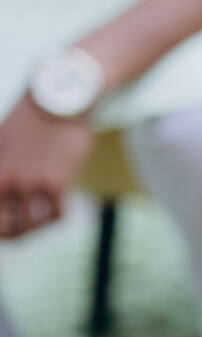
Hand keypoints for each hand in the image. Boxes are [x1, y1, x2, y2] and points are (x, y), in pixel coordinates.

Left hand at [0, 94, 93, 237]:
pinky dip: (58, 219)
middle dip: (14, 235)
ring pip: (31, 226)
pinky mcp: (57, 183)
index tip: (6, 229)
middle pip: (6, 227)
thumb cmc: (32, 119)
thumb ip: (1, 167)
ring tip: (43, 224)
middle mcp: (9, 179)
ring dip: (38, 230)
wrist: (60, 101)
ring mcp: (32, 183)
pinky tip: (60, 211)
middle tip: (22, 233)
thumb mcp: (2, 141)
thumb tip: (4, 186)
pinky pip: (56, 216)